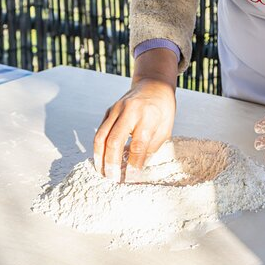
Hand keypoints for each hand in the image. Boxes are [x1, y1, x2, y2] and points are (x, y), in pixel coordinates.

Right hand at [93, 48, 177, 181]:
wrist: (154, 85)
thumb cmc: (163, 110)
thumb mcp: (165, 128)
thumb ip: (151, 147)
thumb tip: (137, 168)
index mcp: (148, 116)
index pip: (138, 144)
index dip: (133, 163)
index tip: (131, 178)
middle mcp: (130, 111)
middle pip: (115, 140)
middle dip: (112, 163)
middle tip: (112, 179)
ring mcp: (116, 109)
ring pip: (101, 136)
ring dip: (100, 157)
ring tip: (102, 173)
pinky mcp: (109, 110)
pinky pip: (100, 131)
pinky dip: (99, 147)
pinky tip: (101, 159)